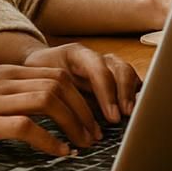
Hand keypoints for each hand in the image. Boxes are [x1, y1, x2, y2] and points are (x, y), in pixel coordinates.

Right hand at [0, 63, 111, 156]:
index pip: (58, 74)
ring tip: (83, 143)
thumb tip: (48, 107)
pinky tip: (59, 152)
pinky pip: (25, 126)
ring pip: (48, 100)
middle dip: (85, 110)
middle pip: (60, 85)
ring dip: (73, 123)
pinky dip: (49, 140)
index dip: (83, 95)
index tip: (94, 116)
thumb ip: (14, 92)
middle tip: (95, 134)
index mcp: (8, 72)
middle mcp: (5, 81)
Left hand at [22, 43, 141, 122]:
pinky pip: (130, 82)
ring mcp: (106, 66)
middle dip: (124, 93)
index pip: (98, 69)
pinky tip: (134, 111)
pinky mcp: (112, 78)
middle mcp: (96, 58)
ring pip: (127, 73)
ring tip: (131, 115)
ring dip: (131, 95)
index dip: (107, 92)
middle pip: (119, 69)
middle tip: (123, 116)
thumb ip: (48, 91)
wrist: (39, 65)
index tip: (111, 115)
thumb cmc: (37, 72)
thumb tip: (57, 113)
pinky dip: (134, 95)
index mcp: (77, 54)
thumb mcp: (37, 78)